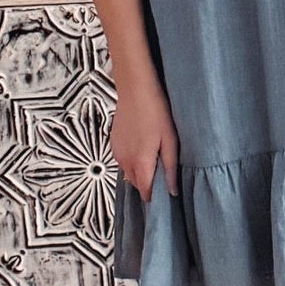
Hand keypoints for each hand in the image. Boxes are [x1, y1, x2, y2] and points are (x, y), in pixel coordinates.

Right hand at [110, 77, 179, 201]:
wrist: (135, 89)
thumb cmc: (156, 111)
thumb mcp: (170, 140)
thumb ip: (169, 167)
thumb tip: (171, 190)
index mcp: (140, 163)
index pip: (145, 192)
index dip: (155, 196)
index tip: (165, 193)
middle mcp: (125, 162)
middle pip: (137, 184)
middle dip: (149, 183)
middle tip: (163, 172)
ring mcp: (117, 153)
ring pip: (129, 173)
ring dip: (140, 172)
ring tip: (153, 156)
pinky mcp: (113, 145)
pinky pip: (124, 161)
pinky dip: (133, 161)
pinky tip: (142, 146)